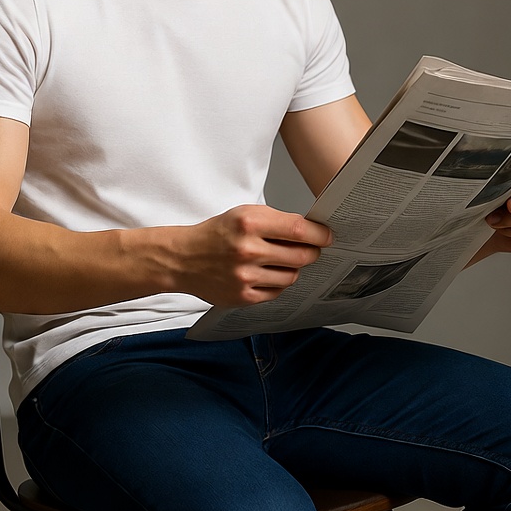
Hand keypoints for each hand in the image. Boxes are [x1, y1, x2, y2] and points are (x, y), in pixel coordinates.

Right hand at [176, 205, 333, 306]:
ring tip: (282, 261)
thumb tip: (310, 230)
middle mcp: (248, 250)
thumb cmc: (216, 234)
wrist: (183, 258)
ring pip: (292, 276)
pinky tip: (267, 274)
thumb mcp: (243, 214)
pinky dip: (277, 283)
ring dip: (293, 268)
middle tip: (310, 249)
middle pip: (301, 255)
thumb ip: (275, 221)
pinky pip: (277, 292)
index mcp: (249, 223)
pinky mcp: (243, 296)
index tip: (327, 236)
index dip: (319, 234)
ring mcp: (245, 276)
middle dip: (311, 252)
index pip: (298, 229)